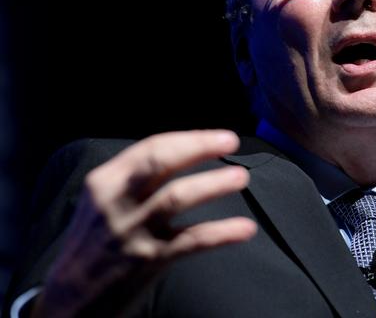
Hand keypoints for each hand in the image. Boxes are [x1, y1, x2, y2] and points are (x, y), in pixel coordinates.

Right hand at [31, 130, 256, 316]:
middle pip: (160, 162)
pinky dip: (222, 232)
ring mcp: (132, 230)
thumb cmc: (96, 241)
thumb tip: (187, 152)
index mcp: (105, 181)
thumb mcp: (103, 201)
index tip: (219, 136)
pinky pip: (191, 241)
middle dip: (198, 146)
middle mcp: (116, 201)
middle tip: (230, 140)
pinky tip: (245, 228)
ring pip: (177, 197)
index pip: (151, 148)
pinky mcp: (148, 260)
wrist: (70, 298)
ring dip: (213, 184)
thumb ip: (135, 178)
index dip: (190, 138)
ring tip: (240, 177)